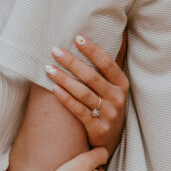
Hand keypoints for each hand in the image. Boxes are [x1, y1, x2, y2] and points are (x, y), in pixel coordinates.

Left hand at [45, 33, 128, 153]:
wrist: (109, 140)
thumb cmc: (109, 103)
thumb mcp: (116, 84)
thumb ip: (116, 59)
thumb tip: (122, 31)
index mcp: (122, 84)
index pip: (108, 63)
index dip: (93, 50)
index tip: (77, 37)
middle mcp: (117, 98)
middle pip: (92, 77)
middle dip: (72, 62)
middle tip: (55, 50)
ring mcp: (109, 114)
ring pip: (83, 93)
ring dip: (64, 79)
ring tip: (48, 68)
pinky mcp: (97, 128)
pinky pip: (78, 110)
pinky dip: (65, 98)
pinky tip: (53, 88)